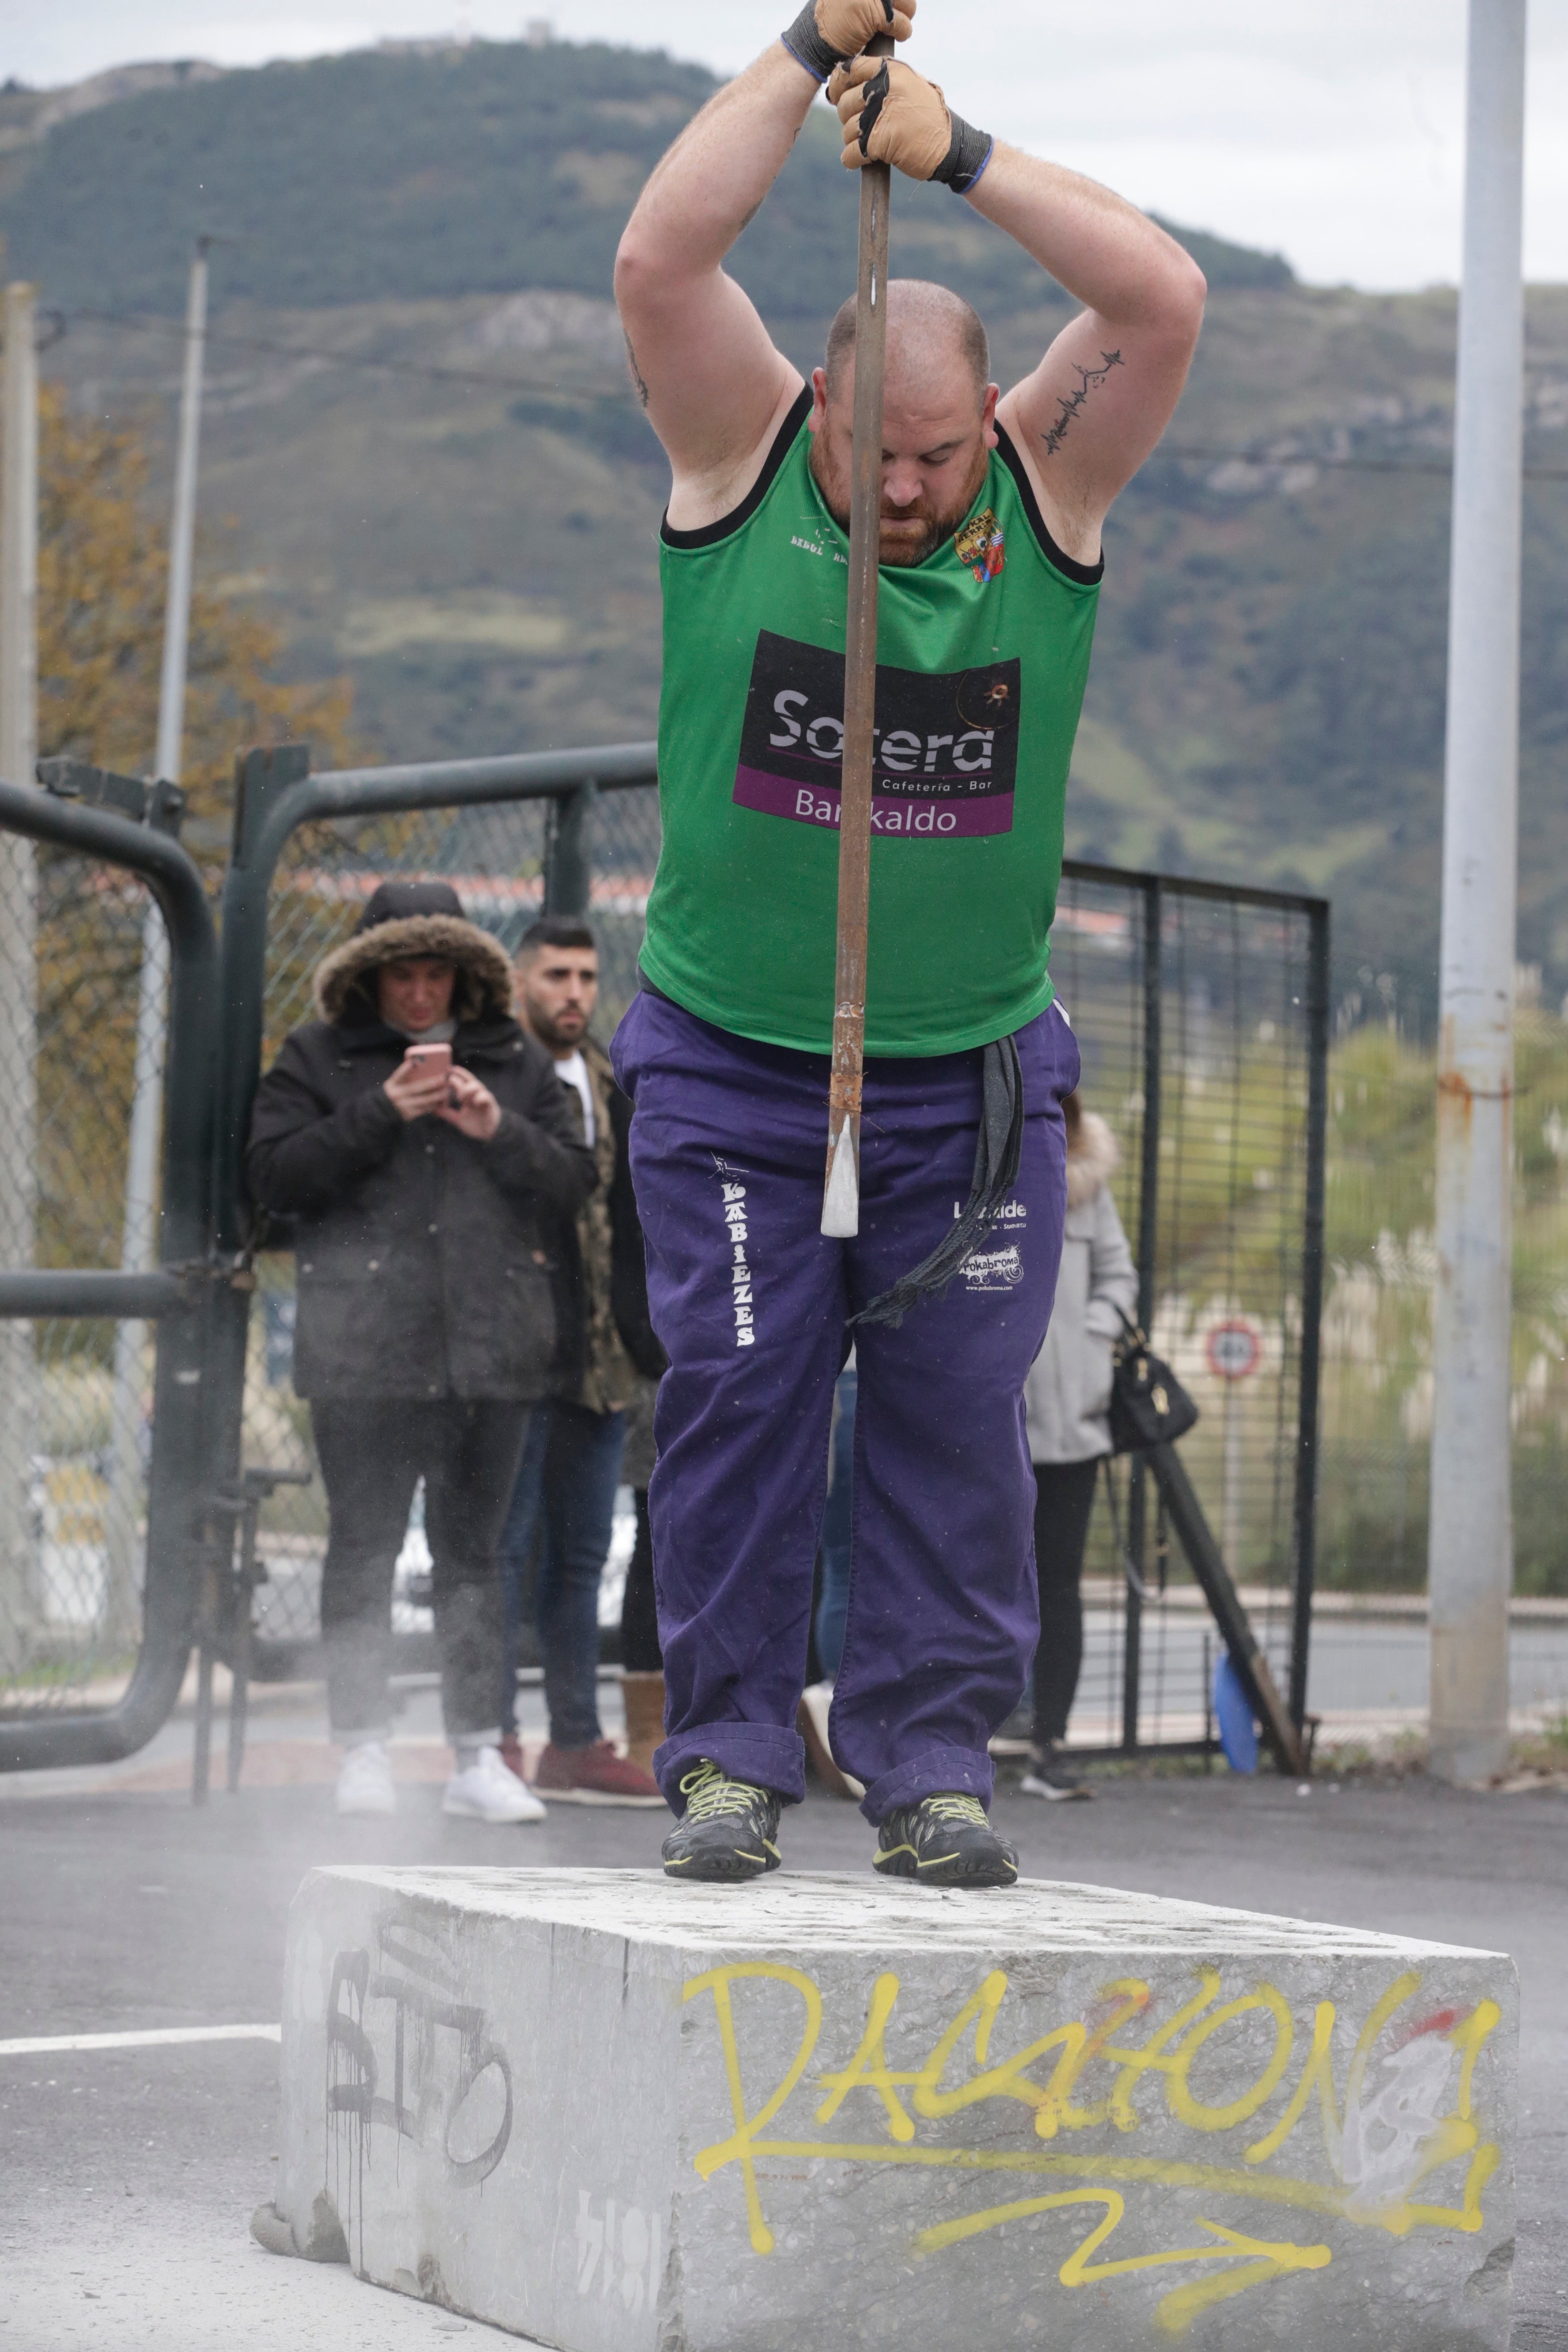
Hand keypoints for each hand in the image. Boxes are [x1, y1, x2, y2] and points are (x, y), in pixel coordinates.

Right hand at [384, 1056, 452, 1122]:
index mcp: (392, 1084)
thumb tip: (420, 1064)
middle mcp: (396, 1095)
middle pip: (417, 1087)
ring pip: (424, 1099)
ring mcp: (403, 1105)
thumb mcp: (395, 1083)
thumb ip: (405, 1075)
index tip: (416, 1062)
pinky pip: (424, 1109)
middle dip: (432, 1082)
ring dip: (437, 1095)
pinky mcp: (409, 1114)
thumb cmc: (396, 1092)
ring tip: (447, 1090)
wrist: (385, 1111)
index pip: (400, 1074)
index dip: (407, 1068)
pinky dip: (434, 1104)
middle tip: (444, 1078)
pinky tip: (441, 1100)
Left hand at [434, 1065, 501, 1141]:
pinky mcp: (490, 1105)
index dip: (455, 1075)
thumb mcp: (458, 1119)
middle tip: (449, 1079)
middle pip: (469, 1080)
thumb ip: (447, 1113)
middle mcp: (476, 1094)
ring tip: (460, 1096)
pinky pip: (486, 1097)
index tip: (446, 1070)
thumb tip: (433, 1110)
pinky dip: (481, 1097)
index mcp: (468, 1096)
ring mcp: (483, 1098)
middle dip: (460, 1077)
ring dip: (468, 1089)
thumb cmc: (475, 1124)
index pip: (461, 1081)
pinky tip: (475, 1101)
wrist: (490, 1134)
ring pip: (477, 1086)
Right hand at [781, 0, 911, 88]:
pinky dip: (902, 32)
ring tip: (892, 26)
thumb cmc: (830, 22)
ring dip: (905, 18)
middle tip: (894, 17)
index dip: (894, 0)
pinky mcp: (875, 13)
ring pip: (908, 4)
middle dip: (904, 4)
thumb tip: (892, 0)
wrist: (814, 43)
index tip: (892, 6)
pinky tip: (893, 36)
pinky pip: (902, 23)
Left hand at [830, 55, 988, 187]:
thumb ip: (884, 79)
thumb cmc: (928, 116)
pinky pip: (850, 153)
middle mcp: (882, 89)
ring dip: (852, 140)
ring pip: (847, 129)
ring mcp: (880, 115)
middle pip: (845, 102)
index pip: (850, 69)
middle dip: (848, 117)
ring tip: (868, 144)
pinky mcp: (879, 142)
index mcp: (889, 71)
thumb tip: (851, 82)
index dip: (839, 84)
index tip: (839, 96)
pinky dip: (852, 159)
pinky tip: (860, 160)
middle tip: (861, 126)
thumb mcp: (910, 84)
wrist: (949, 145)